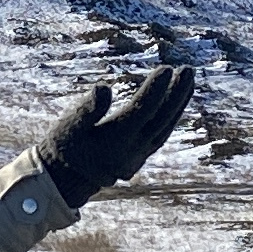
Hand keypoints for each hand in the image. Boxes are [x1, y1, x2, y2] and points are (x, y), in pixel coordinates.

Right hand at [35, 63, 194, 212]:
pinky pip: (161, 135)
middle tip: (189, 70)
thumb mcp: (69, 128)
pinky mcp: (139, 158)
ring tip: (189, 79)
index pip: (141, 111)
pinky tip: (176, 102)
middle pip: (160, 119)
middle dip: (176, 94)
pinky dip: (171, 117)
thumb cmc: (64, 149)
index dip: (155, 90)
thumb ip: (87, 109)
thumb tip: (103, 87)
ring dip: (179, 103)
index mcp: (115, 141)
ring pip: (165, 128)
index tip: (167, 68)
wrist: (64, 182)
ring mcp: (138, 156)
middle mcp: (132, 150)